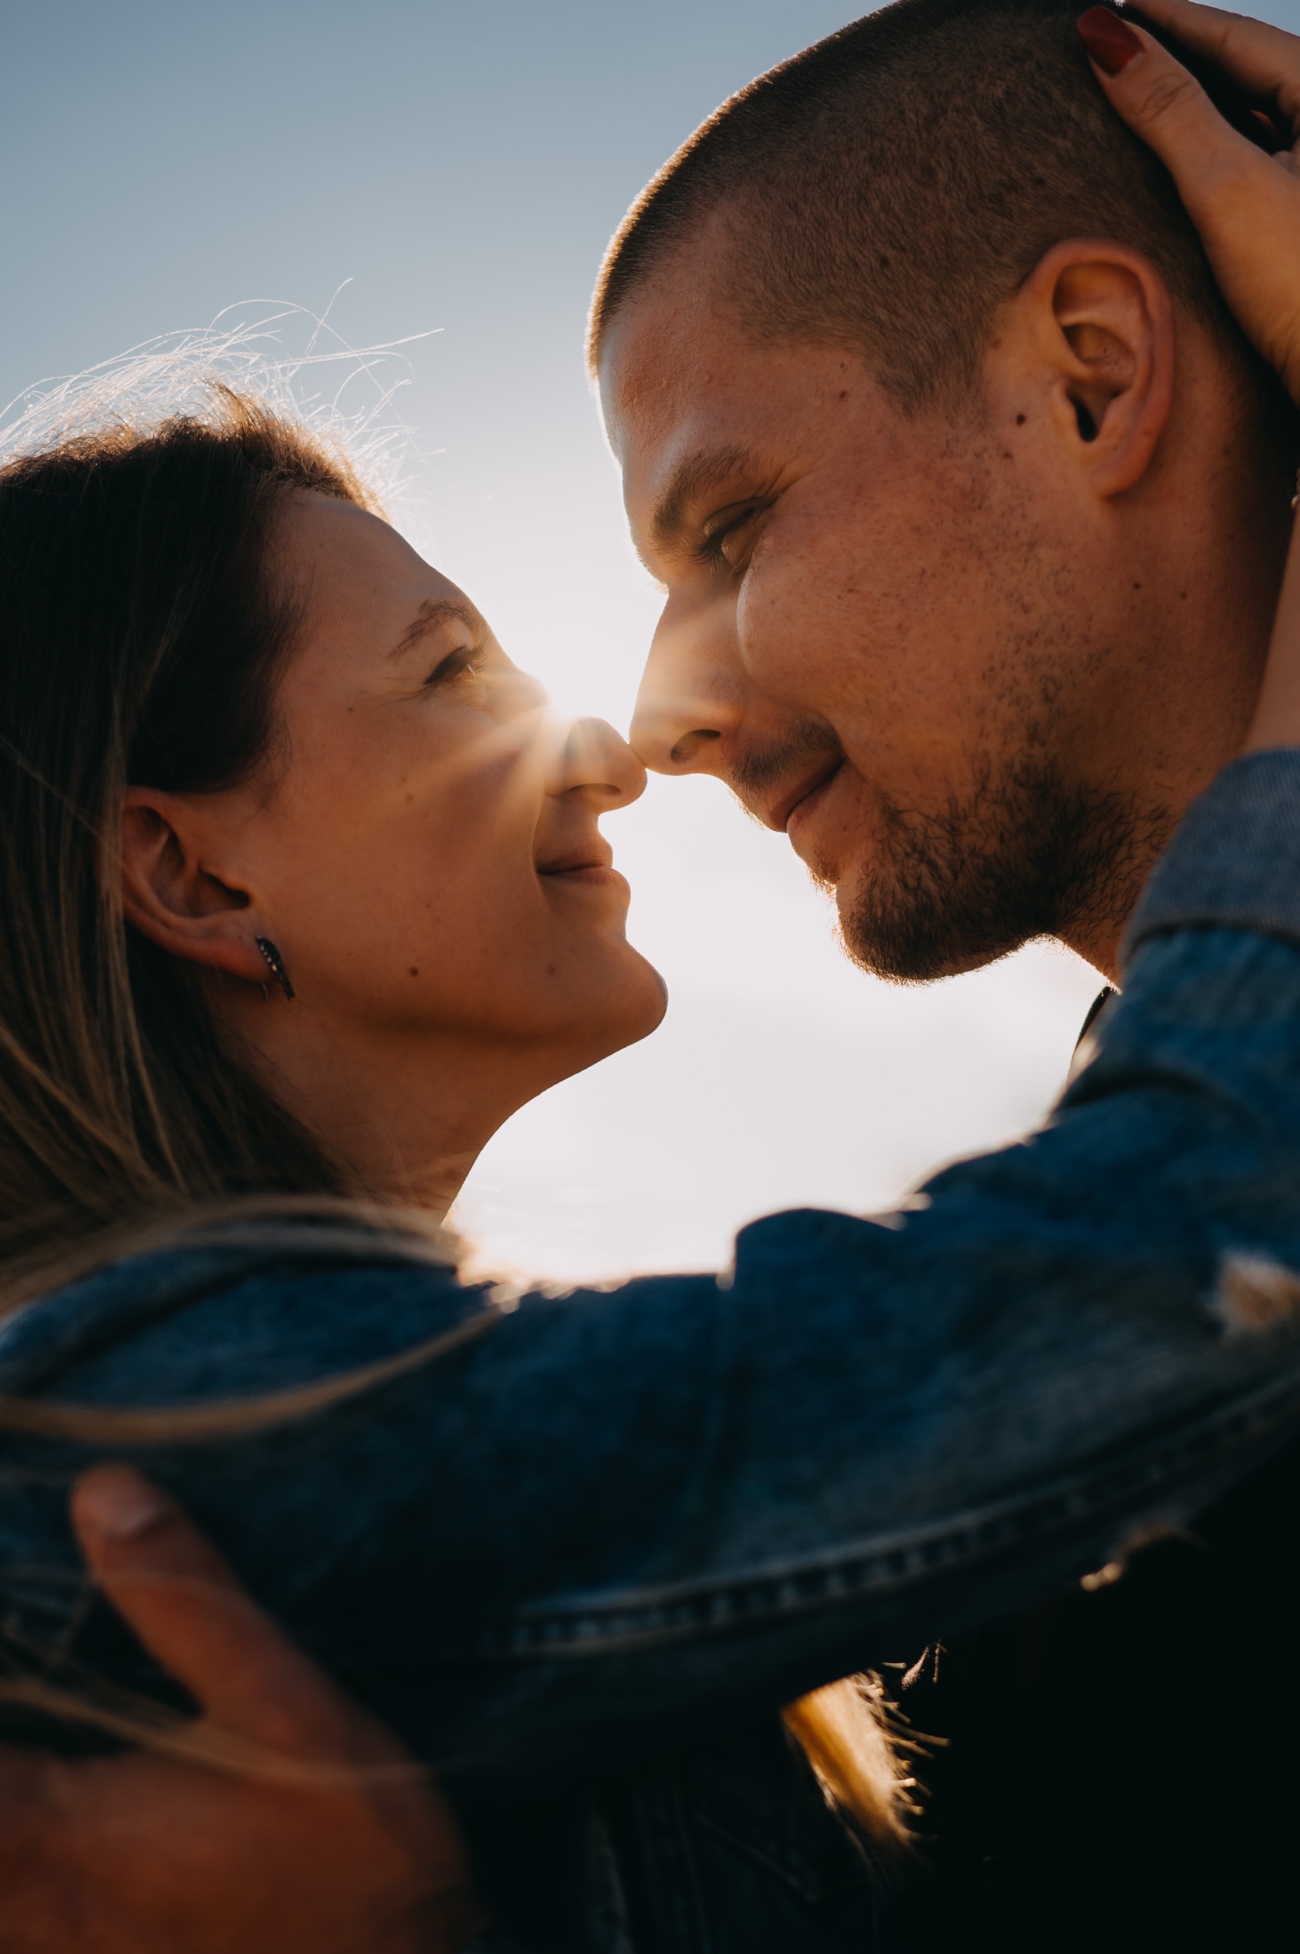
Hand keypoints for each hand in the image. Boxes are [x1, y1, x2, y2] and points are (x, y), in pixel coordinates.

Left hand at [0, 1465, 488, 1953]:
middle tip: (37, 1672)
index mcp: (52, 1825)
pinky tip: (61, 1822)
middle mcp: (25, 1901)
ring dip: (9, 1793)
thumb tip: (102, 1488)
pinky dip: (25, 1859)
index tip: (10, 1614)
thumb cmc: (352, 1862)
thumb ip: (189, 1602)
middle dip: (3, 1736)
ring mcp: (47, 1950)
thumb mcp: (291, 1711)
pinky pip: (18, 1914)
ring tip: (49, 1733)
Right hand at [1078, 0, 1299, 404]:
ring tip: (1133, 96)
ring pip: (1250, 119)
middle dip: (1177, 56)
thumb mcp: (1225, 186)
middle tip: (1112, 42)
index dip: (1164, 18)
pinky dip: (1212, 153)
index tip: (1107, 5)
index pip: (1232, 36)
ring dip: (1192, 107)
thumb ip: (1168, 110)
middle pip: (1244, 72)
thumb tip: (1106, 39)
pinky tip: (1179, 164)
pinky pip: (1255, 164)